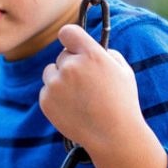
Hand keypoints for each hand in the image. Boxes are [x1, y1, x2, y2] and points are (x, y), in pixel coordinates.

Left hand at [39, 25, 143, 155]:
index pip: (68, 32)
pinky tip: (72, 107)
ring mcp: (55, 84)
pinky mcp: (45, 100)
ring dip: (60, 78)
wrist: (112, 135)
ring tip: (80, 95)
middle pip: (61, 55)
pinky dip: (56, 96)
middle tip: (87, 82)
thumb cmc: (122, 102)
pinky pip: (47, 90)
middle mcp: (70, 67)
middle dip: (71, 64)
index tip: (72, 43)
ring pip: (51, 72)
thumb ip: (105, 53)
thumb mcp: (122, 71)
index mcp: (91, 55)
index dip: (70, 37)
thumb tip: (88, 46)